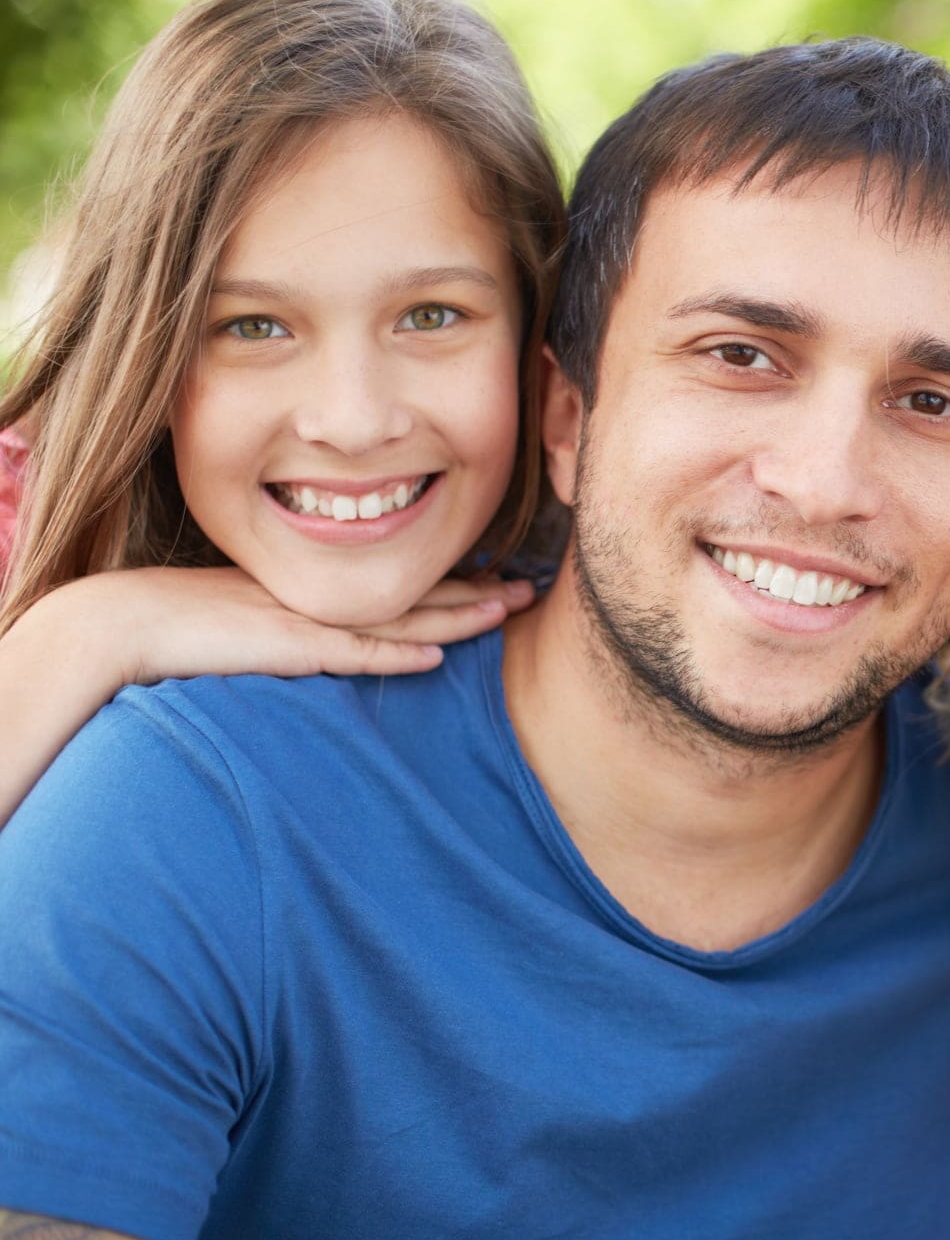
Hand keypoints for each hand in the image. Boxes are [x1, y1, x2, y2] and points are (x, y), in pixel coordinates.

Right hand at [61, 567, 537, 685]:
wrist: (129, 621)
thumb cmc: (188, 623)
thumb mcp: (260, 618)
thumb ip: (306, 629)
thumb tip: (356, 641)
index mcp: (324, 586)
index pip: (403, 583)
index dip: (455, 582)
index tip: (499, 579)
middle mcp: (327, 595)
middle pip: (418, 594)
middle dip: (478, 593)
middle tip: (531, 588)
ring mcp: (311, 618)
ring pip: (401, 618)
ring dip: (458, 618)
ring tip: (508, 611)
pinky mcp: (289, 646)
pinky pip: (351, 653)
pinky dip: (393, 656)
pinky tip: (434, 660)